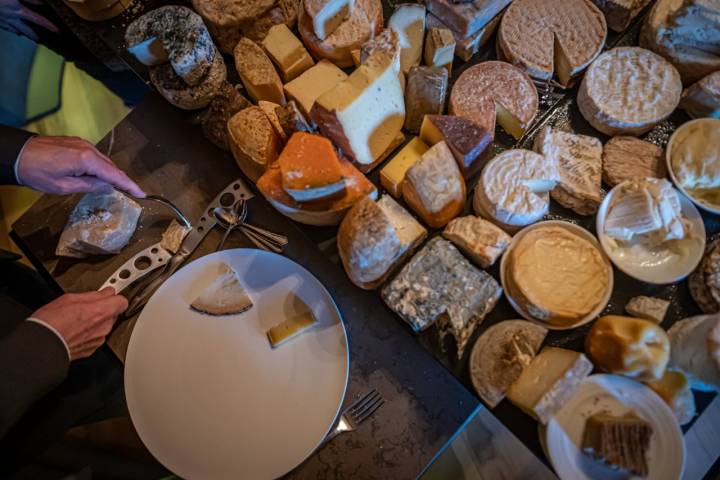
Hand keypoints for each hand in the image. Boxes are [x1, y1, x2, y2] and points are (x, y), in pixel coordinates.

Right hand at [0, 0, 57, 40]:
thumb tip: (40, 3)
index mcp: (19, 10)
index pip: (38, 20)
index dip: (48, 26)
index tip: (57, 31)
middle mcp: (13, 18)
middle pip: (27, 30)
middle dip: (34, 35)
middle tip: (40, 39)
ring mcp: (4, 20)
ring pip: (17, 30)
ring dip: (24, 34)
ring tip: (29, 37)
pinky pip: (7, 28)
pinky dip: (13, 30)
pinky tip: (15, 31)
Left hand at [17, 136, 145, 196]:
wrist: (16, 154)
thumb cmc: (36, 172)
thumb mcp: (64, 186)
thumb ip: (89, 186)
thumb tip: (107, 186)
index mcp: (87, 160)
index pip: (115, 175)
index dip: (130, 185)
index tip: (141, 194)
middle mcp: (88, 148)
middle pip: (111, 167)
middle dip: (120, 180)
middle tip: (130, 193)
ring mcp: (81, 143)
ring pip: (103, 161)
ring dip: (108, 173)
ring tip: (111, 187)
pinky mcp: (75, 143)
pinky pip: (93, 156)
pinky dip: (98, 166)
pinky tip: (96, 175)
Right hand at [31, 288, 127, 360]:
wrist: (40, 348)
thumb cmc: (50, 324)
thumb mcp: (69, 299)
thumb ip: (93, 295)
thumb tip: (105, 292)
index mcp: (100, 312)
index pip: (122, 301)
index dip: (114, 297)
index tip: (108, 295)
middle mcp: (103, 327)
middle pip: (112, 314)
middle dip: (102, 310)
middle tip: (85, 307)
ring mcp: (98, 340)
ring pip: (103, 326)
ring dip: (94, 323)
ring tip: (75, 321)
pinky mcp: (91, 350)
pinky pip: (95, 338)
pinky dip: (88, 334)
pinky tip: (74, 331)